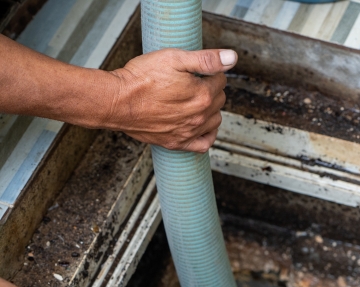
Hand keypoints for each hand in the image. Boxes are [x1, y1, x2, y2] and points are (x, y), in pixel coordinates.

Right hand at [106, 48, 237, 152]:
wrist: (117, 101)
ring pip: (214, 121)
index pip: (221, 80)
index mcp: (202, 95)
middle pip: (219, 100)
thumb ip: (206, 59)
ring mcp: (189, 132)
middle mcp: (199, 116)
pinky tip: (201, 126)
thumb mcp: (174, 58)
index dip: (210, 72)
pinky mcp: (177, 143)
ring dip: (210, 110)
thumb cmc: (141, 79)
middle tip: (194, 83)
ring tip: (195, 101)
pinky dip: (207, 136)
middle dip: (211, 89)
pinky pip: (203, 144)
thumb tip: (231, 58)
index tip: (198, 70)